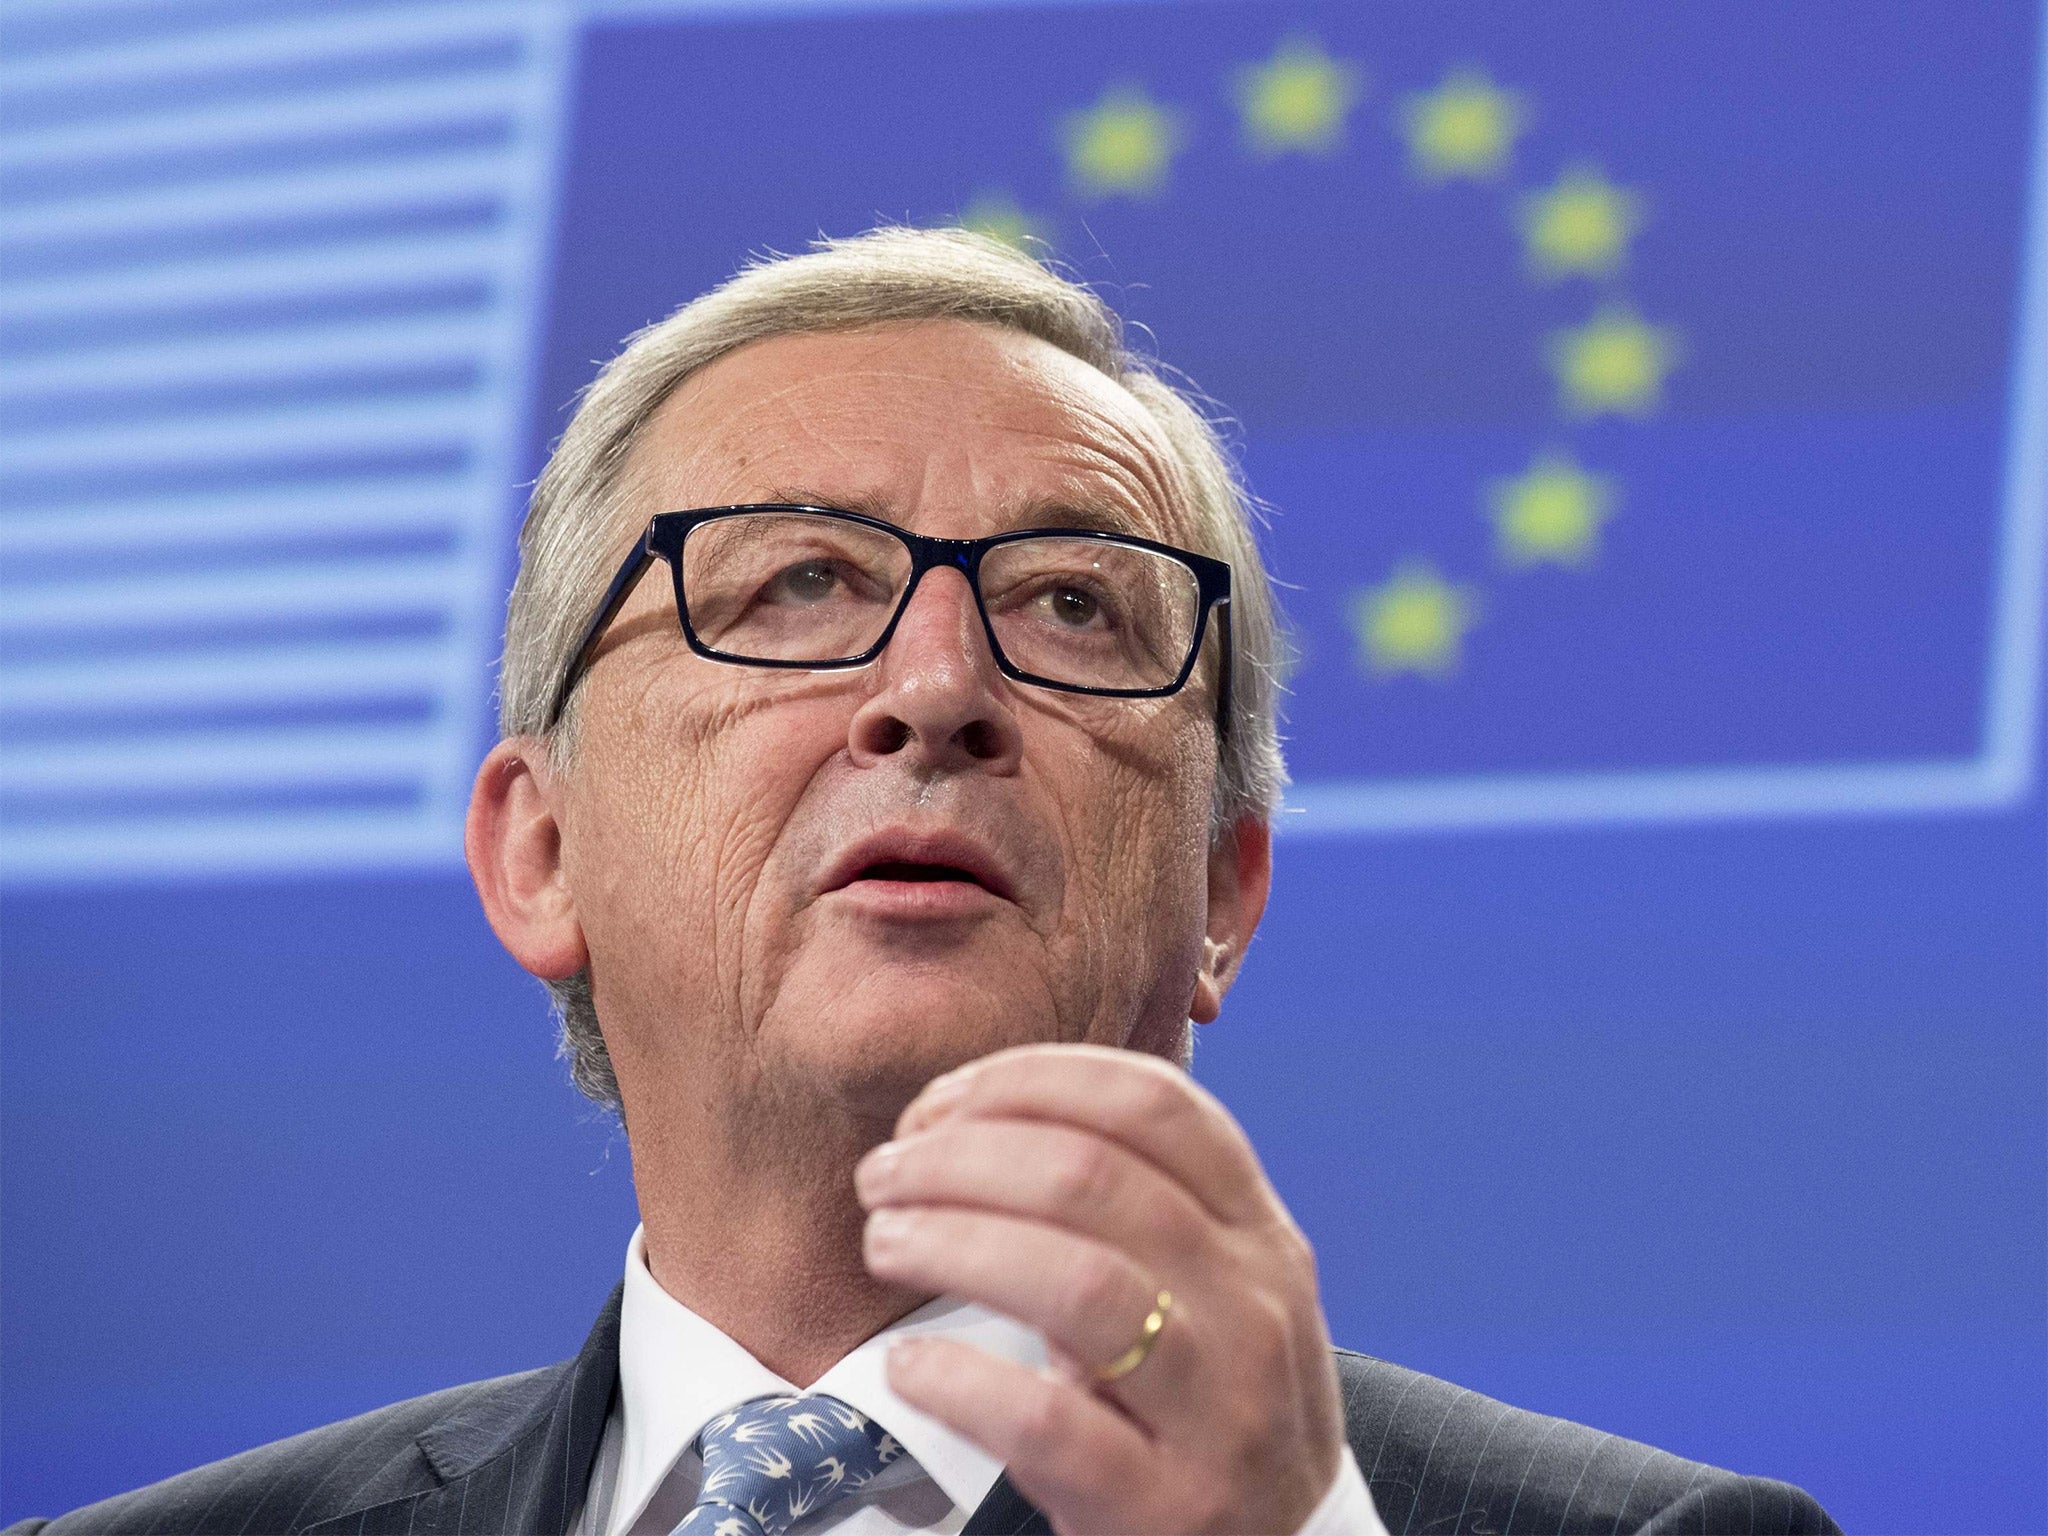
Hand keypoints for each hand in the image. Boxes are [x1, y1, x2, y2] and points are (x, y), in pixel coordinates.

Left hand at [855, 1042, 1346, 1535]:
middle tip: (886, 1174)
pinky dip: (962, 1379)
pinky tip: (912, 1365)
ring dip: (954, 1243)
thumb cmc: (1209, 1407)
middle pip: (1093, 1177)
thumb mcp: (1212, 1290)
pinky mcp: (1168, 1506)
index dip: (1032, 1079)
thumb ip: (1131, 1209)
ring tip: (886, 1242)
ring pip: (1078, 1283)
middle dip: (961, 1156)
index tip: (944, 1100)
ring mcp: (1222, 1411)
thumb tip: (969, 1125)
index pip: (1155, 1104)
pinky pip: (1049, 1421)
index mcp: (1259, 1233)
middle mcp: (1255, 1308)